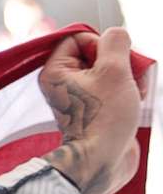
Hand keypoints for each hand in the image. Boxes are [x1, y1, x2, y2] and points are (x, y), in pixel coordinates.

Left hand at [38, 25, 145, 193]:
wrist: (103, 159)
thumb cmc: (104, 117)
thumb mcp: (114, 70)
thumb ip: (115, 43)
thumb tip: (116, 34)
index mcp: (55, 71)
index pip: (78, 38)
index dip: (100, 44)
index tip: (111, 62)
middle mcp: (63, 83)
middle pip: (98, 53)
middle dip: (121, 62)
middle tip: (130, 77)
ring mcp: (80, 97)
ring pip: (111, 71)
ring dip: (130, 76)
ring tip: (136, 92)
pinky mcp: (96, 109)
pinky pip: (115, 88)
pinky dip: (129, 90)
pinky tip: (137, 100)